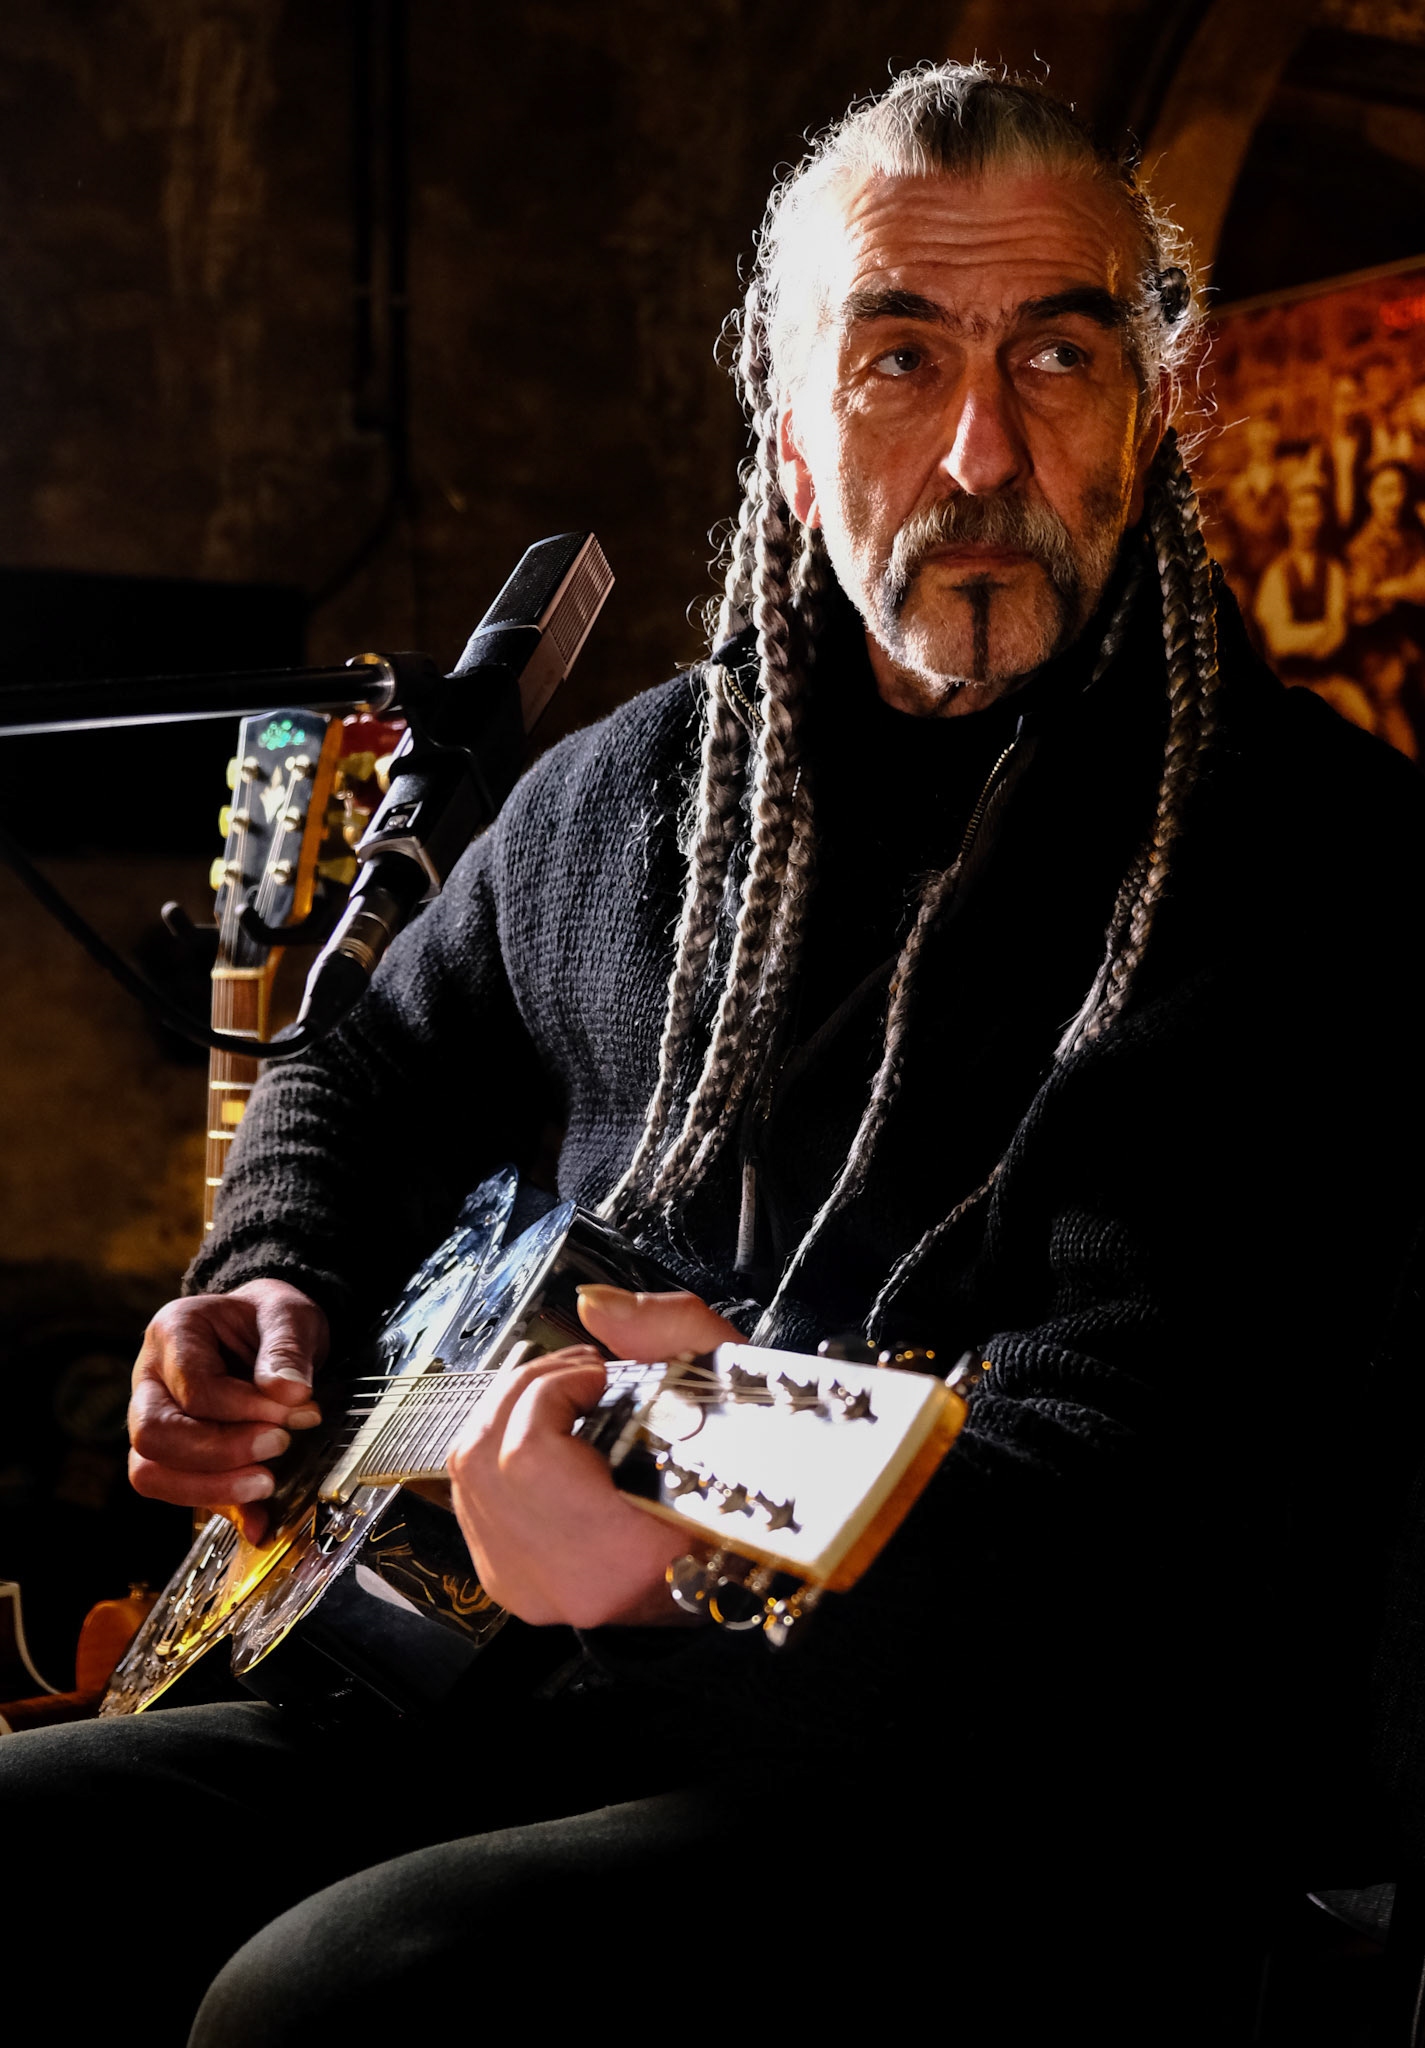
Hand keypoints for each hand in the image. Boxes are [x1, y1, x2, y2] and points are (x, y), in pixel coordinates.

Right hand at [127, 1279, 328, 1542]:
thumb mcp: (289, 1314)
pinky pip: (176, 1492)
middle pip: (154, 1435)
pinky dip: (220, 1507)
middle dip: (220, 1453)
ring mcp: (153, 1419)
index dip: (243, 1408)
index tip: (292, 1410)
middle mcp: (149, 1378)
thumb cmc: (269, 1319)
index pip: (193, 1387)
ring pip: (150, 1472)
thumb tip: (289, 1392)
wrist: (266, 1331)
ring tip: (267, 1482)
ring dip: (211, 1487)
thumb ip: (288, 1348)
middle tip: (278, 1445)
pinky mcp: (173, 1455)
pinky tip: (260, 1516)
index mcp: (173, 1332)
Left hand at [446, 1287, 743, 1628]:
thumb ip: (667, 1331)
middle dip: (525, 1389)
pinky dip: (498, 1453)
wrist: (731, 1562)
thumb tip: (593, 1306)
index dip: (553, 1390)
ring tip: (561, 1399)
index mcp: (626, 1550)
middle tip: (576, 1375)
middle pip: (483, 1455)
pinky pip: (470, 1499)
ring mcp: (530, 1585)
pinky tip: (544, 1440)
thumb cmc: (735, 1483)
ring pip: (467, 1473)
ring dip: (507, 1415)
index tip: (597, 1373)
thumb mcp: (728, 1386)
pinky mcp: (508, 1582)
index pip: (529, 1455)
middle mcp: (567, 1580)